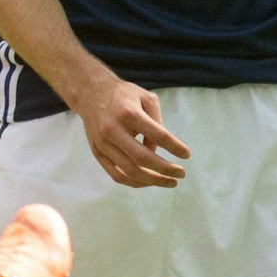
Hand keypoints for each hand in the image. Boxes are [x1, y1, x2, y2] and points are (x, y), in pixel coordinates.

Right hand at [70, 77, 191, 187]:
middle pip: (142, 158)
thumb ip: (156, 123)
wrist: (90, 93)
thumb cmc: (123, 96)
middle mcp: (112, 129)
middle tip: (181, 173)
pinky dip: (135, 182)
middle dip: (166, 169)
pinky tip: (149, 181)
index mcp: (128, 113)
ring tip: (170, 181)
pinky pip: (116, 175)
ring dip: (153, 180)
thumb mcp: (146, 99)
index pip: (157, 135)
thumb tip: (159, 150)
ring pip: (130, 171)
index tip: (186, 154)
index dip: (175, 147)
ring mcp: (102, 143)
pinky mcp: (97, 152)